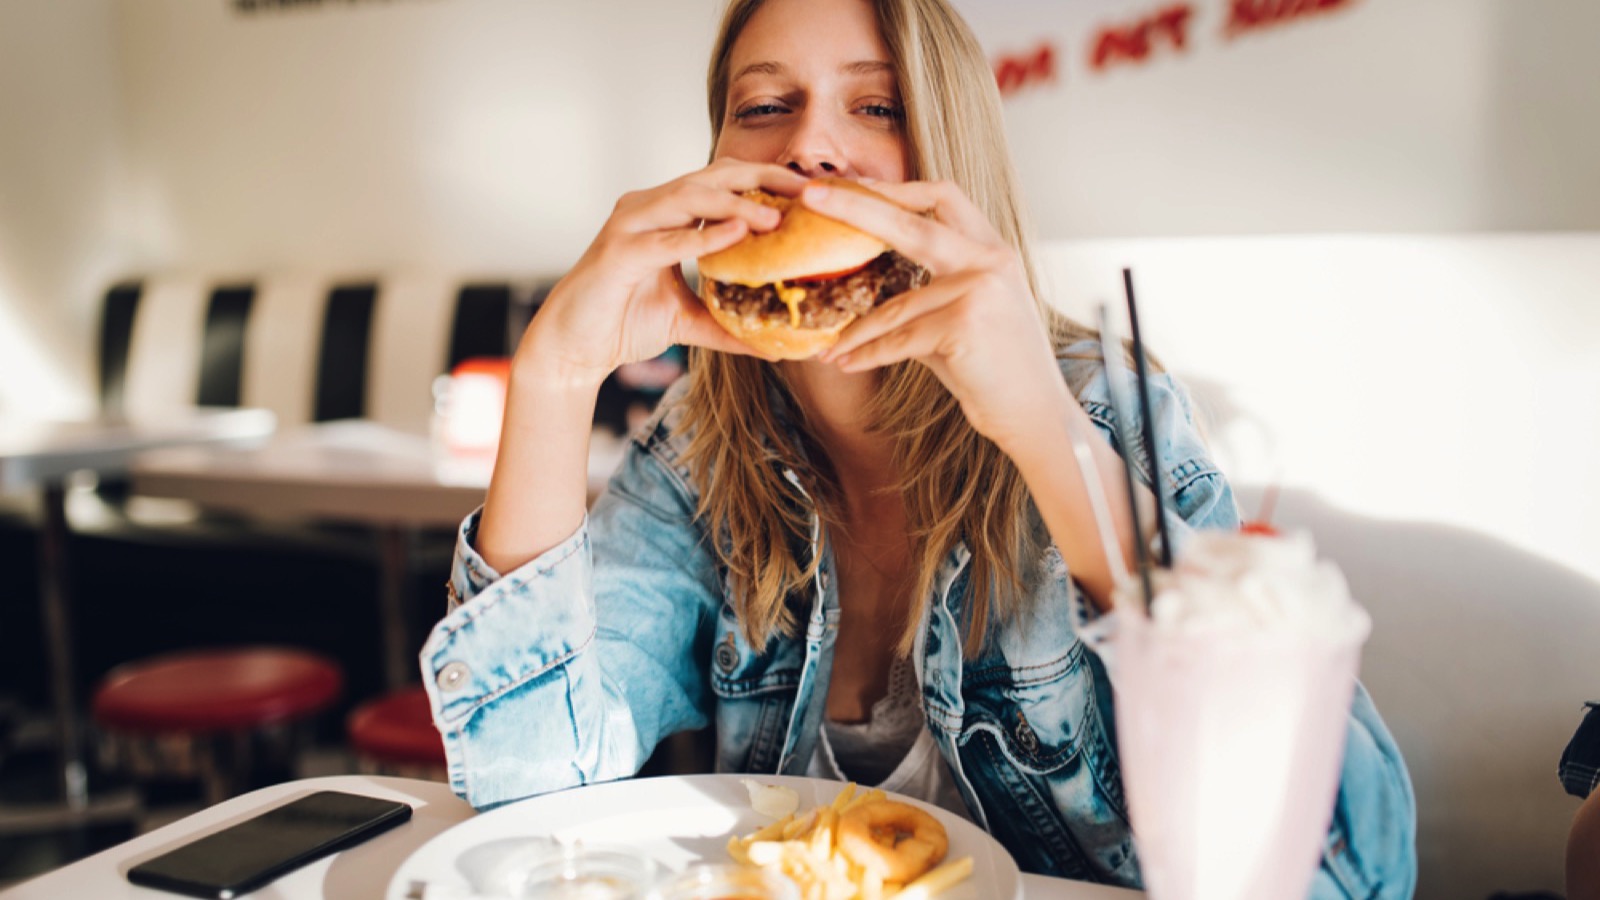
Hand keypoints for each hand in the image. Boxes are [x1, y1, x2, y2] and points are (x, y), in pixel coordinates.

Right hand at [517, 159, 808, 388]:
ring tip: (776, 217)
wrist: (573, 348)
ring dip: (736, 204)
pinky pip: (666, 239)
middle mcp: (648, 208)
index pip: (723, 182)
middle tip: (807, 188)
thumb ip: (728, 325)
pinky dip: (701, 236)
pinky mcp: (618, 252)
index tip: (810, 191)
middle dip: (762, 178)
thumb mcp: (688, 322)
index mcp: (667, 214)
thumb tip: (777, 347)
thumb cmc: (623, 322)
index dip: (767, 180)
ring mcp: (630, 225)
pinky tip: (735, 236)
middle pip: (712, 176)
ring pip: (689, 198)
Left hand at [806, 179, 1068, 450]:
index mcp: (992, 250)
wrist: (1036, 414)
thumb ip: (927, 290)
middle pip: (910, 221)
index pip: (942, 197)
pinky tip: (844, 363)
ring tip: (828, 347)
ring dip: (856, 331)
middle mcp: (989, 261)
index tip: (851, 185)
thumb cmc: (996, 368)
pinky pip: (899, 340)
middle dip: (855, 205)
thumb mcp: (966, 314)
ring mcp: (978, 290)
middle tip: (810, 195)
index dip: (894, 188)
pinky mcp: (964, 325)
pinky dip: (868, 355)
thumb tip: (866, 281)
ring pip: (895, 305)